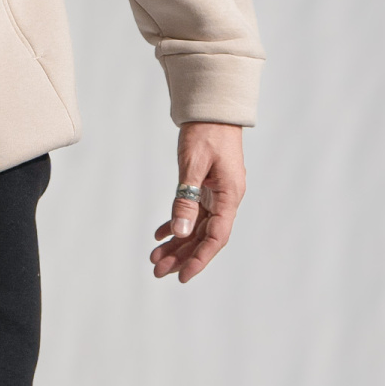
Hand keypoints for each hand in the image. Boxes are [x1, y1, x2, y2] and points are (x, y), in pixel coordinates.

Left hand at [150, 124, 246, 283]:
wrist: (211, 109)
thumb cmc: (206, 133)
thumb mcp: (193, 166)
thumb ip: (186, 200)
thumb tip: (181, 232)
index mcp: (229, 195)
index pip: (216, 237)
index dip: (199, 258)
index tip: (182, 276)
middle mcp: (226, 199)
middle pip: (204, 237)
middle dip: (182, 256)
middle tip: (158, 271)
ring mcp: (217, 194)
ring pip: (197, 228)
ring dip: (177, 244)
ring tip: (155, 258)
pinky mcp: (207, 188)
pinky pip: (192, 214)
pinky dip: (175, 225)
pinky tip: (159, 235)